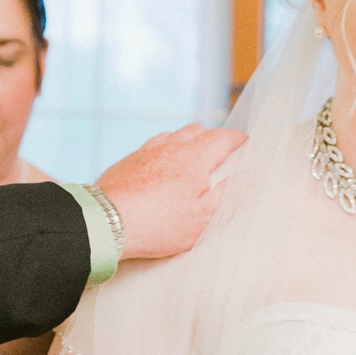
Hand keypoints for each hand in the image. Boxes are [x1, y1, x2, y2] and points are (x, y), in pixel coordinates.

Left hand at [95, 124, 245, 259]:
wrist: (107, 222)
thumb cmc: (159, 224)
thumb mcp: (204, 216)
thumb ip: (228, 192)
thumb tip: (248, 174)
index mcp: (194, 157)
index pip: (222, 138)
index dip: (237, 139)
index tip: (245, 141)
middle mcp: (170, 147)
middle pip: (196, 130)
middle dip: (212, 137)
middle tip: (221, 151)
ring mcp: (146, 152)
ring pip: (172, 135)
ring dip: (187, 140)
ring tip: (192, 155)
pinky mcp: (128, 162)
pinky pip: (152, 147)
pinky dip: (165, 150)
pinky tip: (163, 166)